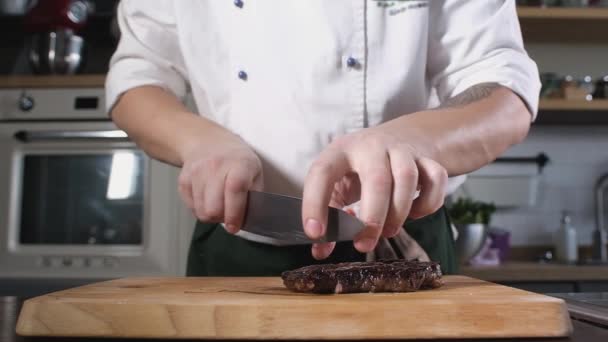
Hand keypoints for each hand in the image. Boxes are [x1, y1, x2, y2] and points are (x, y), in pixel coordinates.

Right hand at [178, 139, 262, 232]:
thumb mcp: (255, 172)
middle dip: (222, 218)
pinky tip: (209, 199)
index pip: (234, 190)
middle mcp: (215, 166)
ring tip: (220, 205)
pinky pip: (192, 208)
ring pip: (201, 211)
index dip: (235, 213)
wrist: (208, 142)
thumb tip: (251, 219)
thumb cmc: (237, 160)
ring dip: (212, 215)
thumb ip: (255, 196)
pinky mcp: (183, 180)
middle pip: (213, 208)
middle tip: (229, 214)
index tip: (235, 226)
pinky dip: (201, 209)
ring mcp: (196, 173)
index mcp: (238, 164)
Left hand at [302, 122, 447, 258]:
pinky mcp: (427, 158)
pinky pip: (436, 179)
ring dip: (399, 212)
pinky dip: (427, 203)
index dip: (315, 204)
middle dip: (372, 218)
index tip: (315, 233)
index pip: (322, 173)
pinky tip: (413, 213)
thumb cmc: (361, 168)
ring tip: (389, 231)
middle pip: (377, 179)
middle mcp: (370, 147)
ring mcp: (401, 150)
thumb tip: (321, 251)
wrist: (401, 136)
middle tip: (363, 244)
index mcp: (340, 152)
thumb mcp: (338, 185)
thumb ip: (329, 217)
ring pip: (407, 178)